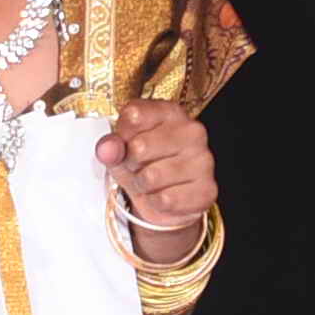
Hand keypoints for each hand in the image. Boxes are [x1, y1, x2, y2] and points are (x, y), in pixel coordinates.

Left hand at [103, 100, 220, 242]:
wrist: (164, 201)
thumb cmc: (144, 165)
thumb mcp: (121, 151)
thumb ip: (111, 145)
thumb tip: (107, 149)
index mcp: (170, 112)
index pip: (134, 115)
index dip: (121, 135)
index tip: (125, 142)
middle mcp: (192, 131)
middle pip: (140, 146)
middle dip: (131, 163)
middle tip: (138, 167)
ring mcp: (203, 159)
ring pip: (152, 176)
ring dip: (142, 185)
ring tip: (150, 182)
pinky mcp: (207, 189)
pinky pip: (166, 199)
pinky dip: (156, 202)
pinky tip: (163, 196)